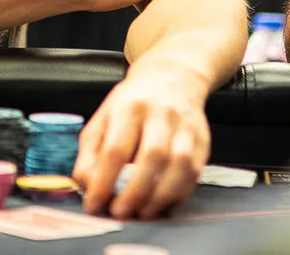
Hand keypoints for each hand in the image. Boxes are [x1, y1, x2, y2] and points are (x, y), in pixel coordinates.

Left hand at [73, 67, 210, 218]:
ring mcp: (185, 126)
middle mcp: (160, 113)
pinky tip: (162, 203)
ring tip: (141, 213)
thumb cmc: (133, 103)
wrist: (173, 76)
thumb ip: (91, 152)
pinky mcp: (202, 140)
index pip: (116, 147)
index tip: (93, 204)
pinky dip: (178, 193)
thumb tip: (86, 186)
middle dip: (135, 191)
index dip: (104, 180)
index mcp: (129, 106)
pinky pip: (194, 172)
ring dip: (160, 196)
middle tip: (119, 212)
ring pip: (179, 164)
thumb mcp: (104, 118)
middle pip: (152, 155)